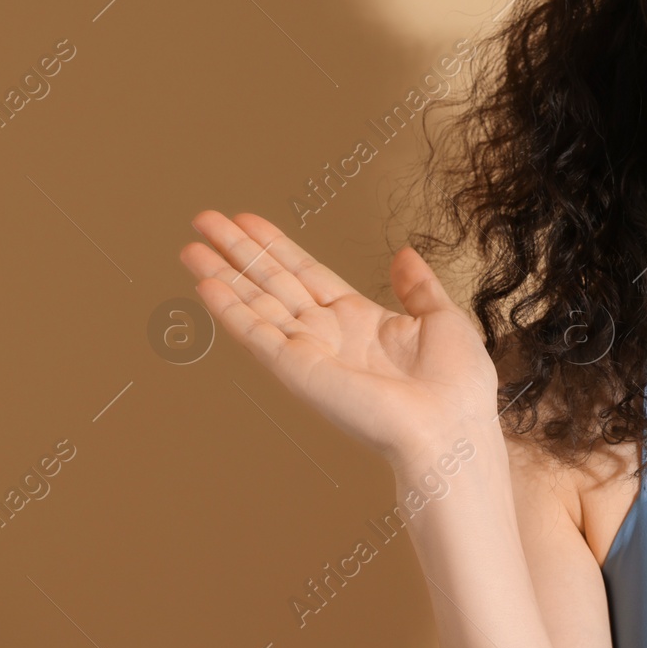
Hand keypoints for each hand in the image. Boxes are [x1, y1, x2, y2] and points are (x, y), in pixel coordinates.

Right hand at [179, 211, 499, 469]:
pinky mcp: (298, 369)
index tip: (248, 221)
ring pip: (257, 302)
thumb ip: (417, 287)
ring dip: (223, 273)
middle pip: (274, 281)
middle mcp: (329, 334)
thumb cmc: (456, 387)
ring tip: (190, 246)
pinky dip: (230, 308)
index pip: (307, 273)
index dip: (277, 246)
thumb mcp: (441, 319)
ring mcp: (309, 351)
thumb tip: (405, 254)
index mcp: (362, 321)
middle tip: (204, 220)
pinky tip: (206, 284)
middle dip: (239, 251)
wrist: (451, 427)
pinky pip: (257, 333)